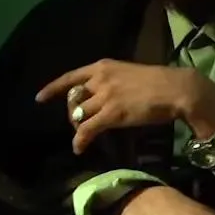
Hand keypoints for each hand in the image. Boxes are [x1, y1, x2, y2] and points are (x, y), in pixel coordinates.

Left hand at [36, 59, 214, 153]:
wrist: (175, 89)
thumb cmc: (159, 82)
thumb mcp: (130, 74)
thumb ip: (114, 82)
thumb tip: (106, 96)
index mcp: (104, 66)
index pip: (71, 77)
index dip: (53, 88)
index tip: (40, 98)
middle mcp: (100, 79)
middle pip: (73, 98)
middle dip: (72, 113)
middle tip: (78, 123)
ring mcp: (104, 96)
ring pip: (78, 115)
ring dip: (77, 127)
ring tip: (83, 136)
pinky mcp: (111, 114)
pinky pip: (87, 129)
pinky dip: (80, 140)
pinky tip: (79, 148)